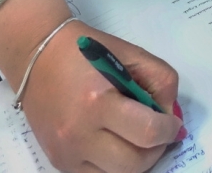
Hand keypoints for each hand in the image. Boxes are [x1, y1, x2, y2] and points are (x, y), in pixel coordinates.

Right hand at [21, 19, 181, 172]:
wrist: (37, 56)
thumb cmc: (86, 50)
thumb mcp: (131, 53)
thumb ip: (160, 81)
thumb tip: (171, 116)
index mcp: (98, 101)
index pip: (147, 132)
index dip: (169, 130)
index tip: (173, 124)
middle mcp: (79, 133)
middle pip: (133, 164)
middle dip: (155, 150)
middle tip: (159, 134)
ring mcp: (66, 152)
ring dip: (135, 162)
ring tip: (137, 139)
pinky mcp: (58, 162)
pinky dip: (112, 165)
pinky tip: (115, 143)